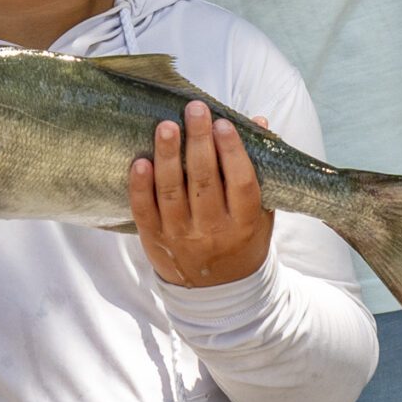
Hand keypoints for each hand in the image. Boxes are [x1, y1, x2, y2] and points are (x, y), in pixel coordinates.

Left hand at [130, 101, 271, 288]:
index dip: (232, 152)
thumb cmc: (242, 240)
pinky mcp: (155, 239)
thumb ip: (259, 168)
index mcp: (244, 223)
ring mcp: (182, 236)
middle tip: (195, 109)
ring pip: (172, 191)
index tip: (223, 123)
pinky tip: (140, 161)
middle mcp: (213, 230)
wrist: (218, 292)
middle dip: (199, 142)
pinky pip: (145, 210)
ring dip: (168, 156)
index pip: (240, 183)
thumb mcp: (262, 211)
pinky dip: (140, 186)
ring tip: (166, 126)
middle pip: (205, 181)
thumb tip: (258, 121)